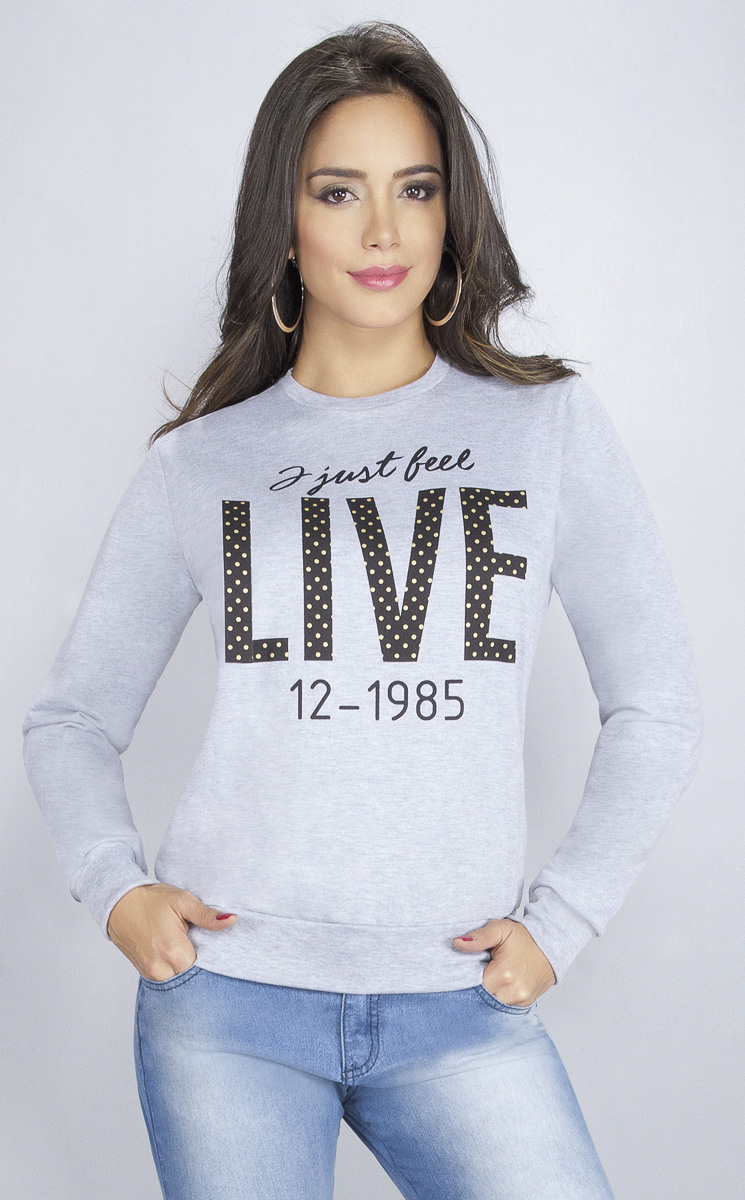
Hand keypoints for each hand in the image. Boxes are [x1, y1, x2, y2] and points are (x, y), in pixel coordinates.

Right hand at [107, 883, 237, 981]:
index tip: (212, 945)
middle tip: (198, 943)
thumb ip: (207, 915)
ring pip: (180, 981)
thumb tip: (232, 920)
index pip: (205, 968)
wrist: (118, 904)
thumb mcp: (182, 901)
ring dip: (187, 967)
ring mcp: (151, 974)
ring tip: (187, 946)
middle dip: (200, 964)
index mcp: (173, 951)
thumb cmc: (150, 900)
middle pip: (193, 978)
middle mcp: (161, 968)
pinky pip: (168, 978)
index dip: (212, 958)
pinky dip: (175, 969)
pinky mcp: (145, 974)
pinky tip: (176, 952)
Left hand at [453, 917, 555, 1005]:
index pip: (472, 986)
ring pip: (491, 1004)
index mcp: (503, 975)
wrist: (552, 944)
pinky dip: (497, 997)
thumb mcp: (500, 929)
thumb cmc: (525, 937)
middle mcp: (513, 993)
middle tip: (478, 971)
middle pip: (481, 997)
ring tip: (489, 976)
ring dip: (486, 993)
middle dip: (475, 987)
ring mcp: (520, 1001)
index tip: (467, 969)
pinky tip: (498, 984)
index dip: (466, 978)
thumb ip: (479, 937)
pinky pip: (503, 1006)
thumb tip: (458, 943)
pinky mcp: (525, 1004)